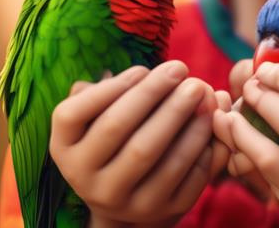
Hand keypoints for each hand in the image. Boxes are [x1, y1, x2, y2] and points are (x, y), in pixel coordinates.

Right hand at [49, 62, 228, 227]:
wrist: (129, 200)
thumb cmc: (114, 141)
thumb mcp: (97, 119)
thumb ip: (108, 92)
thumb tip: (142, 74)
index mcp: (64, 149)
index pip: (72, 114)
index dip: (109, 87)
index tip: (143, 69)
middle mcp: (86, 179)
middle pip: (118, 129)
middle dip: (153, 94)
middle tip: (181, 68)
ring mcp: (124, 201)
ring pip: (156, 156)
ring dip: (185, 118)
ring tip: (204, 92)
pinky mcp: (161, 211)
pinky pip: (188, 177)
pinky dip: (205, 147)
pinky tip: (214, 121)